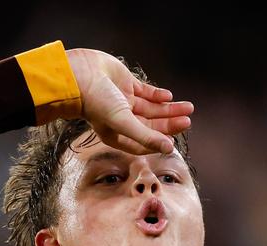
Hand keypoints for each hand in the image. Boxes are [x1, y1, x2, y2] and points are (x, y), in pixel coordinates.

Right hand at [66, 48, 193, 154]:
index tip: (175, 141)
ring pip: (152, 108)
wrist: (78, 75)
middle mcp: (122, 120)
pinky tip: (169, 96)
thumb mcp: (123, 122)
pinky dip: (158, 95)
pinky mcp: (126, 84)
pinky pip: (146, 92)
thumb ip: (146, 136)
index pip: (144, 143)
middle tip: (188, 121)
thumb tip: (169, 148)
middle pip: (152, 125)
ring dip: (169, 109)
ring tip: (188, 108)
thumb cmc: (96, 103)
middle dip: (170, 123)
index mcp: (118, 135)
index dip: (159, 142)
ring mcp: (124, 101)